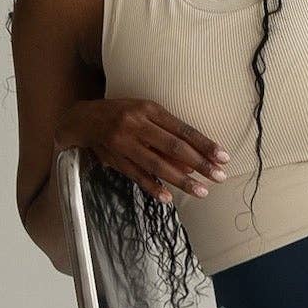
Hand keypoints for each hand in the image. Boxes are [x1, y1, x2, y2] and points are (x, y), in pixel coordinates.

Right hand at [57, 97, 229, 205]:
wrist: (84, 119)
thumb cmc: (124, 114)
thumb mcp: (147, 112)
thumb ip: (169, 130)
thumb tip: (195, 156)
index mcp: (150, 110)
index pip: (183, 130)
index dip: (205, 144)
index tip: (223, 157)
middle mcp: (137, 125)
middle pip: (174, 147)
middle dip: (199, 164)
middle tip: (219, 176)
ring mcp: (124, 143)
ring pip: (157, 165)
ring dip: (181, 180)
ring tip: (201, 191)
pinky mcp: (115, 159)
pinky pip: (137, 176)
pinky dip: (153, 187)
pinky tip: (168, 197)